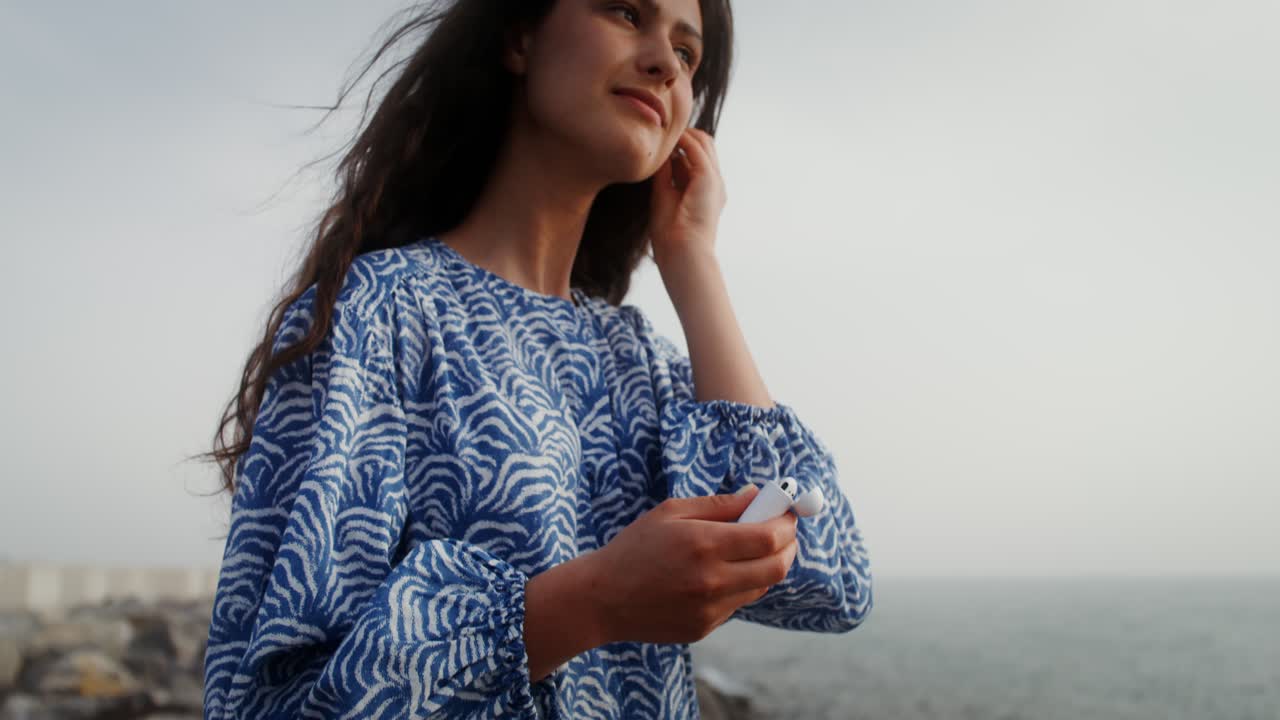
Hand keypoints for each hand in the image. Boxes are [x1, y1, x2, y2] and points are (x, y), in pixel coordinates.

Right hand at [585, 485, 798, 644]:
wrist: (602, 598)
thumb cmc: (634, 547)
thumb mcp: (671, 512)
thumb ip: (719, 504)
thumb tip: (758, 495)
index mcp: (704, 545)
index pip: (769, 537)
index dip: (786, 524)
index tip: (787, 513)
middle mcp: (713, 580)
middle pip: (777, 567)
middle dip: (788, 547)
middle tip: (782, 534)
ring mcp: (710, 609)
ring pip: (761, 587)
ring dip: (765, 566)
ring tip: (747, 551)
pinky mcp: (705, 628)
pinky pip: (738, 604)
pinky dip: (739, 586)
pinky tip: (717, 575)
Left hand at [649, 127, 727, 268]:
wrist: (682, 251)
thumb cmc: (670, 234)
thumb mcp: (664, 196)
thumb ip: (665, 175)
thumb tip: (661, 155)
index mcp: (705, 191)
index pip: (697, 158)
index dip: (680, 147)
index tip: (659, 142)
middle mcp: (714, 183)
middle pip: (704, 145)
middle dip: (684, 136)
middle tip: (660, 132)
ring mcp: (714, 180)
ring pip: (704, 142)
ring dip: (683, 134)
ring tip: (662, 132)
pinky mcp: (708, 178)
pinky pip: (697, 148)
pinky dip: (682, 140)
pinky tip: (666, 139)